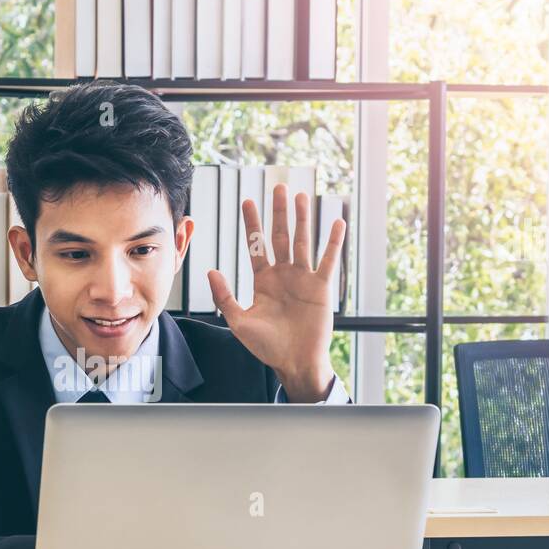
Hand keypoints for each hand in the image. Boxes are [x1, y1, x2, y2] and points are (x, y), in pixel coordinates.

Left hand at [208, 183, 344, 402]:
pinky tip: (336, 222)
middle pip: (280, 236)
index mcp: (263, 280)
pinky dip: (333, 243)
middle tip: (278, 186)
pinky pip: (328, 260)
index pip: (256, 245)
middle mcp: (283, 275)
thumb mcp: (239, 322)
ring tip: (301, 196)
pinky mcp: (321, 288)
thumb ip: (225, 297)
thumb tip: (211, 271)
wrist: (294, 362)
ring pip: (303, 242)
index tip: (247, 201)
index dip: (252, 223)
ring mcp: (303, 279)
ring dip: (303, 219)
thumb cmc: (266, 346)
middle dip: (278, 212)